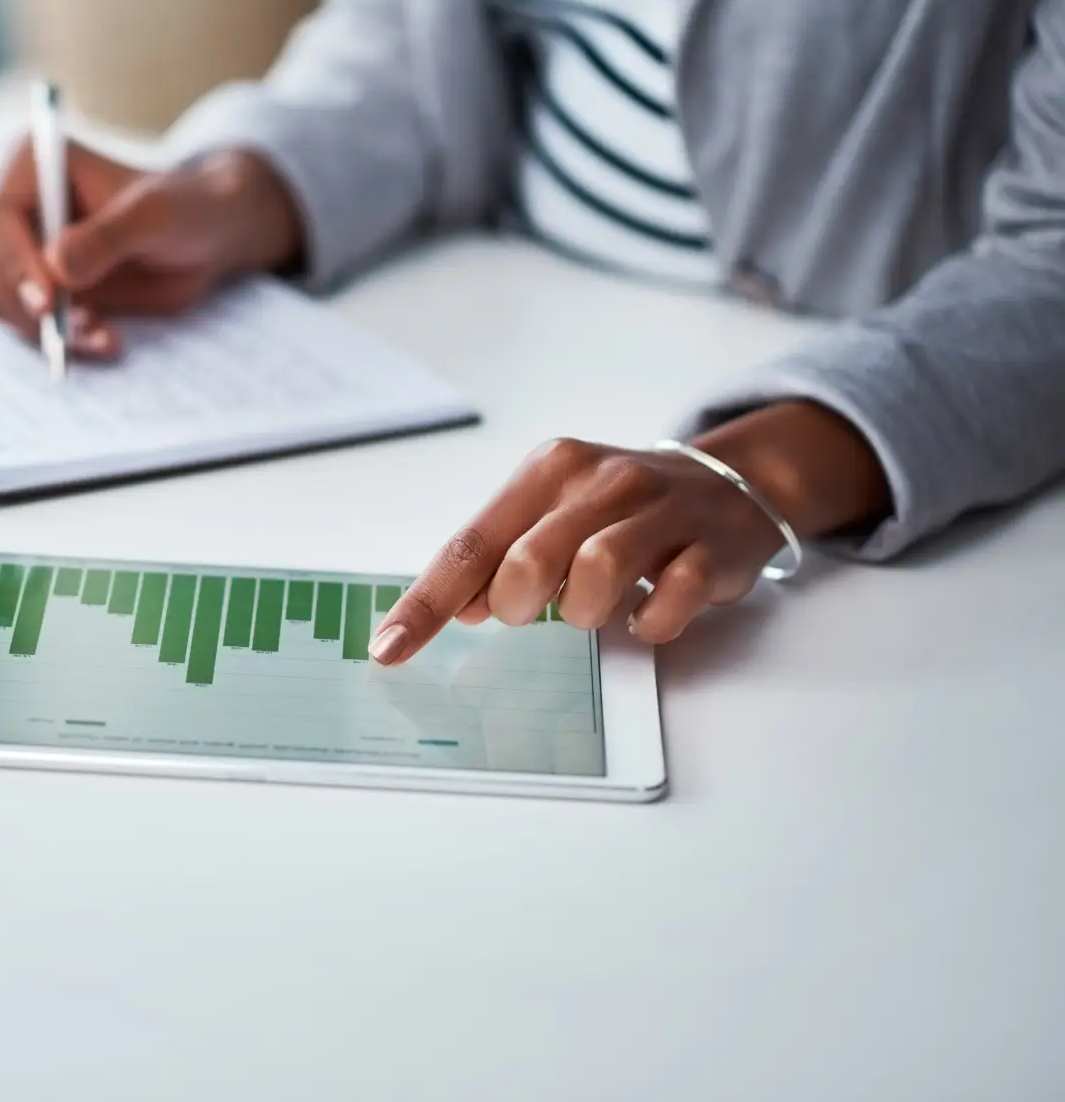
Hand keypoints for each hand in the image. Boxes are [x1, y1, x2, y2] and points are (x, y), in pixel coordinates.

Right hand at [0, 139, 303, 355]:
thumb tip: (57, 265)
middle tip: (70, 329)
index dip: (13, 262)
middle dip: (23, 301)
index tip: (47, 302)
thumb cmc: (184, 208)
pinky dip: (58, 339)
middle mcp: (12, 201)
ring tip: (102, 334)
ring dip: (45, 327)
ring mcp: (18, 247)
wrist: (206, 237)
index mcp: (32, 163)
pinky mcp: (33, 286)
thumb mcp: (155, 217)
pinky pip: (24, 322)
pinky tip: (103, 339)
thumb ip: (108, 236)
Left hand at [369, 401, 892, 660]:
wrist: (732, 482)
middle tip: (531, 610)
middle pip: (529, 559)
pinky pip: (669, 600)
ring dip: (584, 612)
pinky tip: (644, 612)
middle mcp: (602, 480)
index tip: (388, 650)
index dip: (427, 604)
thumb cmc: (621, 510)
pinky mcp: (712, 547)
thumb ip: (502, 555)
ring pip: (598, 572)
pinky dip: (648, 621)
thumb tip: (461, 607)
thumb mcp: (553, 515)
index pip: (470, 544)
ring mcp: (662, 511)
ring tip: (593, 608)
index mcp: (549, 471)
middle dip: (517, 604)